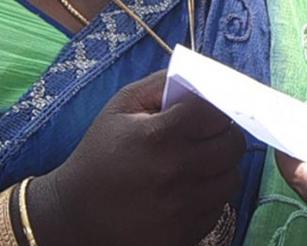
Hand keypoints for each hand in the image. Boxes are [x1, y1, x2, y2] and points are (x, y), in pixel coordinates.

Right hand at [32, 71, 245, 245]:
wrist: (72, 217)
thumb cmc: (99, 155)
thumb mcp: (120, 108)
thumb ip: (161, 84)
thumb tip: (203, 76)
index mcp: (158, 135)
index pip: (216, 112)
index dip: (214, 108)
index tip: (205, 113)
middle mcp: (175, 172)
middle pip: (233, 144)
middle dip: (223, 135)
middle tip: (207, 137)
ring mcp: (181, 208)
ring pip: (231, 178)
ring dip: (219, 168)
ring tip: (196, 165)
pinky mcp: (184, 235)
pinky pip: (218, 207)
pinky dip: (208, 197)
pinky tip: (185, 191)